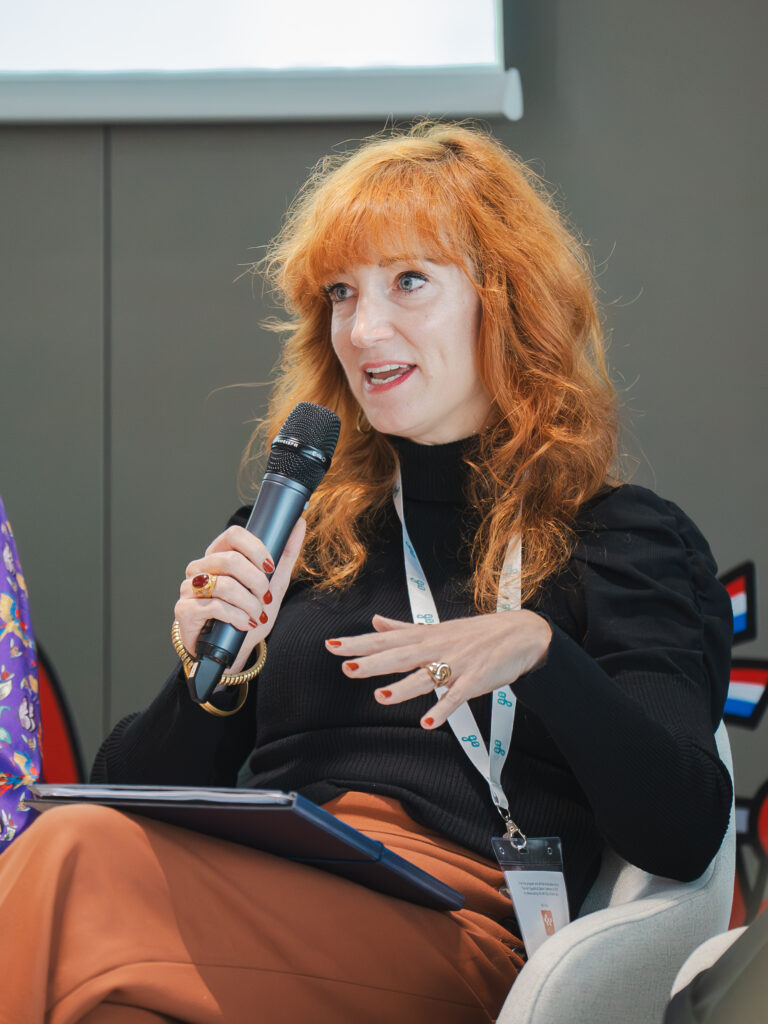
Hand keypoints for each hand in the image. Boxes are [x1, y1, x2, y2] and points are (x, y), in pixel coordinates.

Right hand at [174, 518, 305, 673]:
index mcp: (219, 554)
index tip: (270, 567)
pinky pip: (214, 606)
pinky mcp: (184, 609)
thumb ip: (285, 555)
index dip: (256, 549)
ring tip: (256, 615)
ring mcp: (189, 588)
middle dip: (257, 582)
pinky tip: (243, 624)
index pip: (234, 534)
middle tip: (265, 598)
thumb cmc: (248, 614)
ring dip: (249, 604)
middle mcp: (200, 567)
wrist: (231, 650)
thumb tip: (299, 524)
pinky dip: (237, 617)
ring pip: (225, 585)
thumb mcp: (272, 585)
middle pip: (232, 560)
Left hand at [325, 611, 551, 728]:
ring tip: (380, 697)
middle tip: (346, 668)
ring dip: (403, 688)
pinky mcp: (475, 680)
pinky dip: (443, 709)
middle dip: (373, 663)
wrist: (520, 633)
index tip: (331, 646)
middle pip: (399, 657)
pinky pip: (456, 697)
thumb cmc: (474, 633)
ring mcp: (456, 664)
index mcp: (423, 637)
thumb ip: (402, 629)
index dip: (358, 643)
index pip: (384, 640)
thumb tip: (375, 621)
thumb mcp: (435, 628)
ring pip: (426, 677)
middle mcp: (436, 648)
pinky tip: (427, 722)